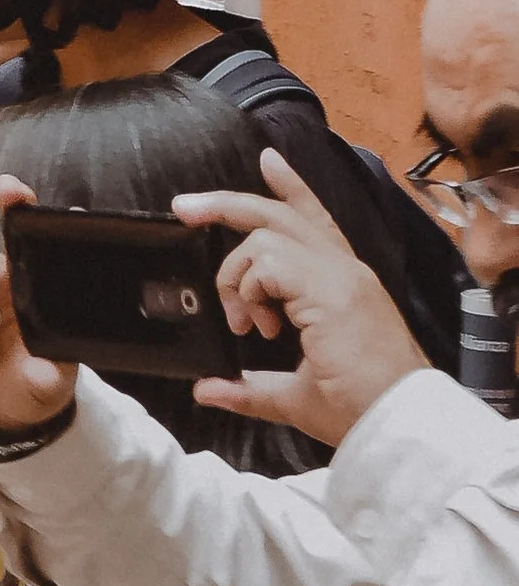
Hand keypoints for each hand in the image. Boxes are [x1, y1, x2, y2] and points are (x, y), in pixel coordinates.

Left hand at [174, 153, 426, 443]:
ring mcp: (340, 276)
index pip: (316, 221)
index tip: (269, 160)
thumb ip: (250, 389)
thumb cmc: (360, 411)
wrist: (400, 425)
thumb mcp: (294, 396)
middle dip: (226, 205)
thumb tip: (208, 389)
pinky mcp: (331, 289)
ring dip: (237, 276)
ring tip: (246, 322)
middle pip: (280, 215)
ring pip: (265, 237)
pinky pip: (268, 262)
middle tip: (184, 208)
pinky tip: (256, 322)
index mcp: (344, 285)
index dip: (292, 188)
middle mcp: (345, 270)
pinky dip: (248, 287)